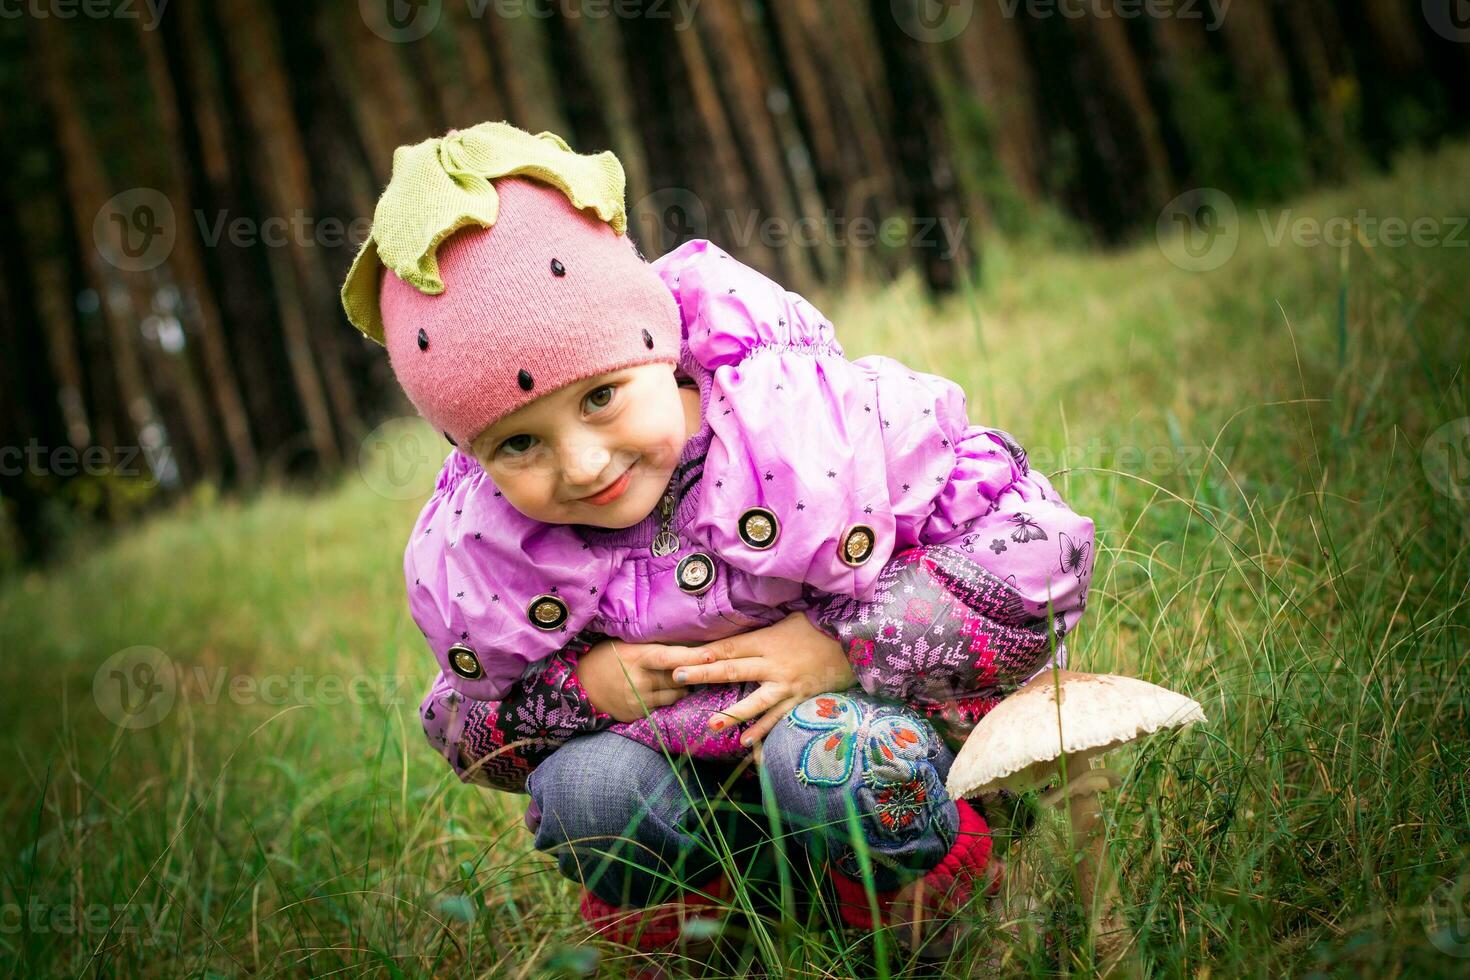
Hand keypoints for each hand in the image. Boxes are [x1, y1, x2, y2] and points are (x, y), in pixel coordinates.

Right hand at [575, 639, 692, 722]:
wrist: (581, 686)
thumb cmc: (607, 657)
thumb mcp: (627, 645)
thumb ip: (653, 646)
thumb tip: (688, 642)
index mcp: (637, 657)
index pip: (670, 658)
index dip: (692, 657)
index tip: (712, 655)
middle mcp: (639, 680)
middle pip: (678, 679)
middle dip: (691, 673)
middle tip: (702, 665)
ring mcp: (638, 701)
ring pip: (675, 695)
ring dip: (680, 687)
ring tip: (674, 677)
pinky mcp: (637, 715)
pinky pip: (662, 707)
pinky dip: (665, 699)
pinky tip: (657, 690)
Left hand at [661, 612, 857, 760]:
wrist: (853, 643)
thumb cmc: (817, 628)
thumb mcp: (787, 621)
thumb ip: (760, 631)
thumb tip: (734, 634)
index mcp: (766, 642)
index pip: (729, 647)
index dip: (704, 653)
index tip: (680, 658)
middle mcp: (773, 664)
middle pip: (733, 669)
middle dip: (704, 675)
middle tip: (678, 678)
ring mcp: (787, 685)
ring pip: (755, 701)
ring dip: (733, 715)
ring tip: (712, 726)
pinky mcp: (800, 700)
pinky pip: (779, 718)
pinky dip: (763, 732)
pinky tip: (746, 744)